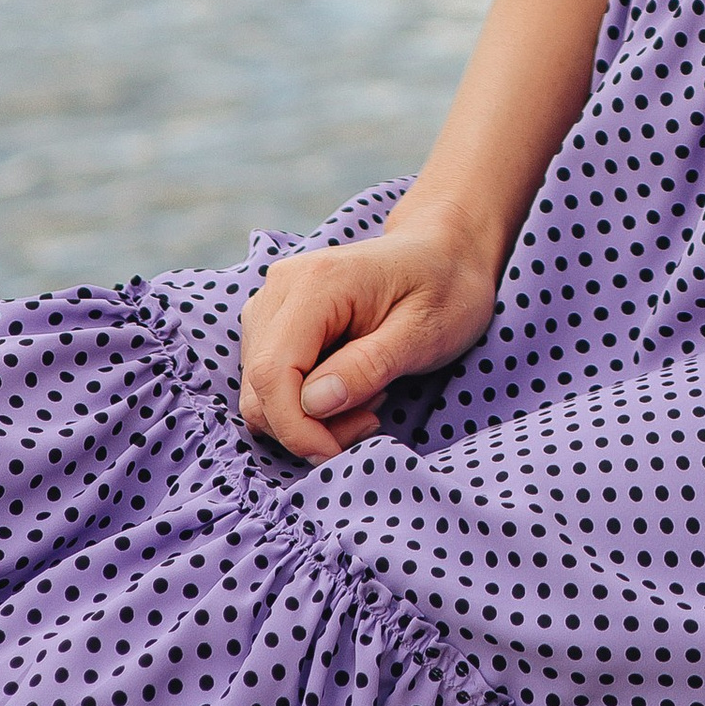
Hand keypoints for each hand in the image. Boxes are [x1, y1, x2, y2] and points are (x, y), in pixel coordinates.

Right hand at [237, 202, 500, 463]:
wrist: (443, 252)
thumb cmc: (444, 287)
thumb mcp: (424, 331)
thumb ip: (369, 366)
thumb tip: (313, 404)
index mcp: (317, 282)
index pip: (273, 373)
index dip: (295, 428)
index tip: (336, 453)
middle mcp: (281, 287)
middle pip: (260, 386)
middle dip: (308, 426)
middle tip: (371, 418)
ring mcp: (273, 302)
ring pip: (260, 390)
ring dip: (309, 416)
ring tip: (370, 397)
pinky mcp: (274, 321)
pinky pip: (270, 380)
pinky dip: (305, 402)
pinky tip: (352, 387)